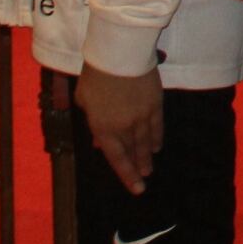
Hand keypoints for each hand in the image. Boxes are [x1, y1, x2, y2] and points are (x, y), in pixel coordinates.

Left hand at [75, 67, 165, 194]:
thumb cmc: (96, 76)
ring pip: (146, 141)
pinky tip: (157, 145)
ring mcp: (142, 116)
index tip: (136, 188)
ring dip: (147, 155)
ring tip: (150, 166)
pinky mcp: (156, 104)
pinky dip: (157, 137)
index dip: (126, 175)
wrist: (120, 55)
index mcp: (103, 128)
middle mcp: (124, 127)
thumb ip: (92, 121)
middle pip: (133, 151)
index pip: (117, 158)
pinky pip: (158, 126)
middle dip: (138, 167)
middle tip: (144, 178)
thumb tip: (98, 141)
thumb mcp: (84, 101)